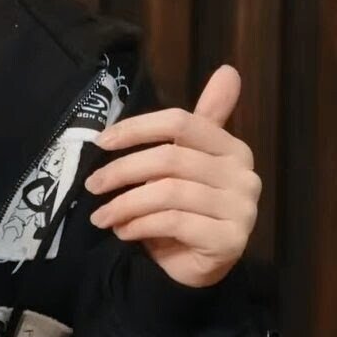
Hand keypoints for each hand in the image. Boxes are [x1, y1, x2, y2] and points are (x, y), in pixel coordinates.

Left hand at [85, 65, 260, 287]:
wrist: (191, 267)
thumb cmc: (180, 208)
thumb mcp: (180, 162)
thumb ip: (190, 124)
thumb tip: (229, 70)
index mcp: (232, 148)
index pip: (180, 122)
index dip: (136, 128)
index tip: (101, 142)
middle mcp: (244, 175)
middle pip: (169, 158)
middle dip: (121, 171)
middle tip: (92, 185)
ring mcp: (242, 209)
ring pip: (168, 192)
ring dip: (124, 204)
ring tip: (102, 216)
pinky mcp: (232, 240)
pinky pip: (174, 223)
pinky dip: (140, 225)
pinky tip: (123, 232)